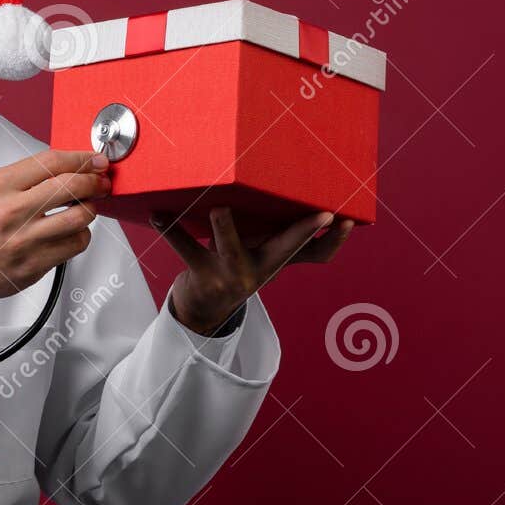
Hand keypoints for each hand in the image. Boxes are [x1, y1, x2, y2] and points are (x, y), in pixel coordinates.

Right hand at [0, 149, 111, 317]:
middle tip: (101, 181)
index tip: (94, 160)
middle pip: (71, 187)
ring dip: (90, 209)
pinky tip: (71, 232)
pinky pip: (74, 245)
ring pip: (80, 218)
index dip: (81, 158)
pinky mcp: (35, 264)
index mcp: (0, 187)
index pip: (52, 163)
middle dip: (95, 181)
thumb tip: (66, 168)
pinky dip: (80, 235)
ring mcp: (25, 240)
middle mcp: (12, 211)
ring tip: (86, 207)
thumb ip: (25, 178)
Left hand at [151, 206, 354, 333]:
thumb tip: (306, 197)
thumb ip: (280, 233)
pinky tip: (158, 215)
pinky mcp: (202, 274)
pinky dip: (171, 231)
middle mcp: (258, 270)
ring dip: (225, 229)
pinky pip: (186, 249)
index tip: (346, 219)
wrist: (204, 308)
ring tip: (220, 208)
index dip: (333, 238)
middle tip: (322, 214)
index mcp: (277, 260)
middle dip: (302, 232)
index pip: (314, 252)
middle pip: (284, 251)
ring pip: (231, 249)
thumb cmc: (237, 265)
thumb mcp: (263, 254)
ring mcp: (231, 274)